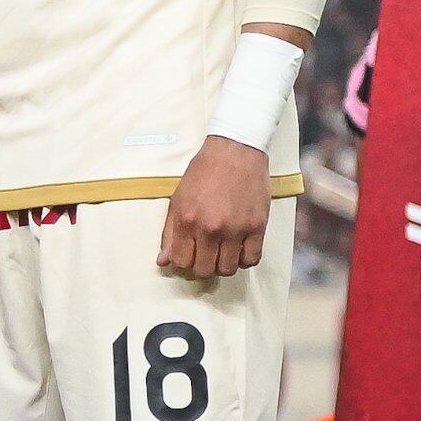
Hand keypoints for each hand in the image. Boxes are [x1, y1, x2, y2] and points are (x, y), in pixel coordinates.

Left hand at [159, 136, 273, 279]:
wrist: (235, 151)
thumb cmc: (205, 172)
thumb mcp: (178, 198)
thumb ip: (170, 232)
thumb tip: (163, 261)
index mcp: (186, 220)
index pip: (181, 261)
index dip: (183, 262)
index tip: (188, 256)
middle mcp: (210, 228)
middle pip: (204, 270)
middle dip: (202, 266)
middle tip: (205, 255)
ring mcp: (235, 229)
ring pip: (227, 269)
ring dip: (223, 265)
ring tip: (222, 252)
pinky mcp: (257, 227)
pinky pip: (252, 259)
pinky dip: (244, 260)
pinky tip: (239, 249)